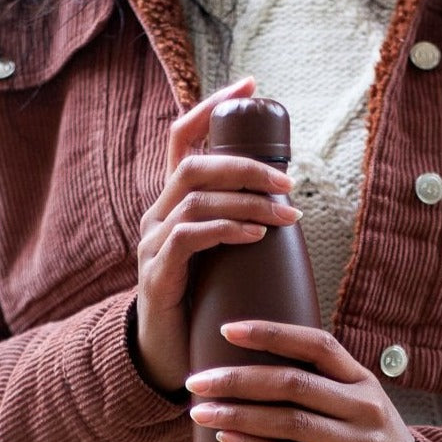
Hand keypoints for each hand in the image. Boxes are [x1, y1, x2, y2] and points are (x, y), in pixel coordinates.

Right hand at [135, 78, 301, 394]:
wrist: (169, 357)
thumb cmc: (203, 299)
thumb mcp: (223, 252)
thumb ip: (241, 221)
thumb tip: (289, 197)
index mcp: (173, 202)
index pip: (182, 138)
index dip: (211, 106)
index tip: (251, 84)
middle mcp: (156, 215)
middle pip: (193, 166)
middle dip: (244, 164)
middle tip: (289, 179)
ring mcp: (152, 244)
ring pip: (195, 199)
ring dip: (247, 201)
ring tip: (286, 212)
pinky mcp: (157, 274)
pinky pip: (189, 237)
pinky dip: (226, 229)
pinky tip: (256, 234)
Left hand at [185, 321, 439, 441]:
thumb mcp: (358, 403)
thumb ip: (320, 384)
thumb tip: (249, 367)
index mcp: (363, 379)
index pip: (317, 344)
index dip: (271, 334)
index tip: (227, 330)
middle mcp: (365, 407)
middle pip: (294, 384)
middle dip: (239, 380)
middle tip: (197, 381)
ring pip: (290, 424)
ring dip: (239, 416)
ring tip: (201, 412)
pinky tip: (228, 441)